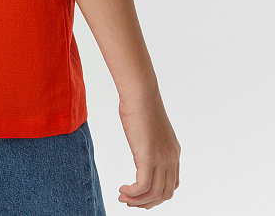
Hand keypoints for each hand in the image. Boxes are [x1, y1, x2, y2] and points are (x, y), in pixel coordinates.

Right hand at [117, 90, 179, 207]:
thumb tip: (141, 148)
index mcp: (173, 152)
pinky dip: (132, 194)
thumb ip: (149, 142)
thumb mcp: (148, 128)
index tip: (140, 193)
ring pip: (154, 194)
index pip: (171, 184)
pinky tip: (122, 190)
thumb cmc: (140, 103)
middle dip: (147, 202)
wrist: (140, 92)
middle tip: (130, 201)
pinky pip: (142, 187)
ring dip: (137, 201)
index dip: (156, 194)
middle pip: (164, 193)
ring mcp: (162, 158)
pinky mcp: (148, 157)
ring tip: (123, 198)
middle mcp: (172, 158)